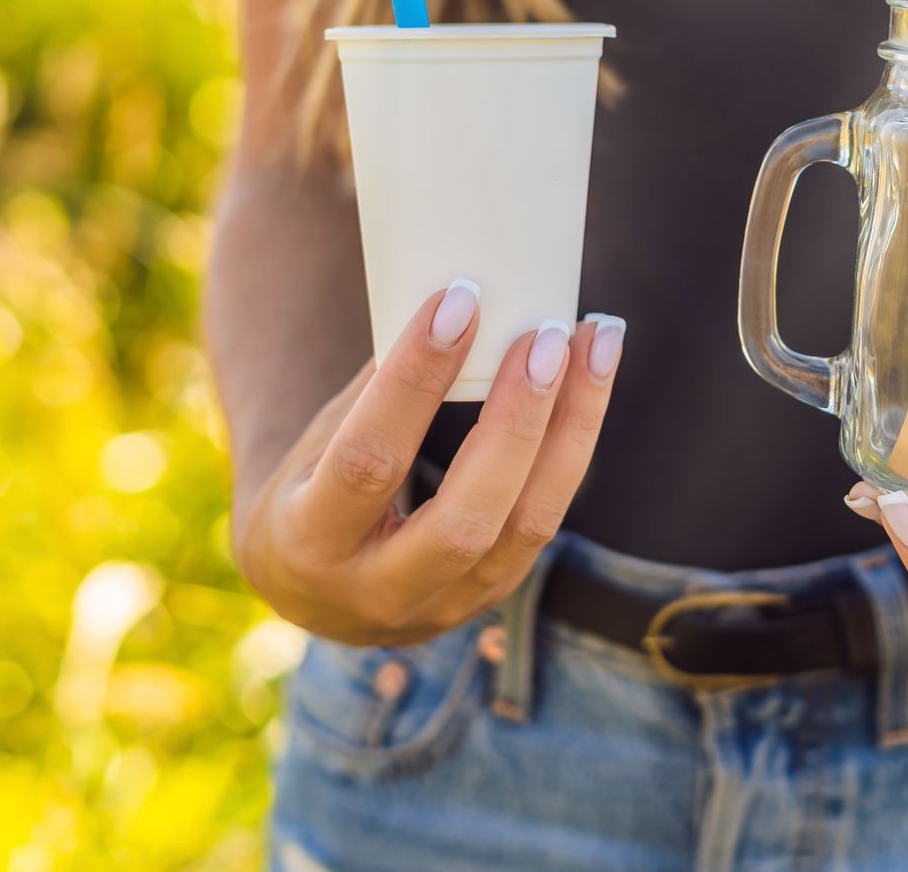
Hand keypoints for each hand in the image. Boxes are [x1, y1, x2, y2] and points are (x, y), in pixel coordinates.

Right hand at [233, 285, 623, 644]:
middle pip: (468, 515)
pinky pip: (544, 519)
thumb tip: (453, 301)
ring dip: (572, 426)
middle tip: (548, 334)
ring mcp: (444, 606)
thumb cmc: (312, 491)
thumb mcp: (316, 446)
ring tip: (597, 343)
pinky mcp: (492, 596)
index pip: (370, 460)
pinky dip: (572, 446)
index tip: (459, 301)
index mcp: (310, 542)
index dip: (416, 380)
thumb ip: (375, 393)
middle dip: (517, 419)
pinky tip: (591, 382)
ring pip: (528, 522)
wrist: (314, 591)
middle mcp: (378, 590)